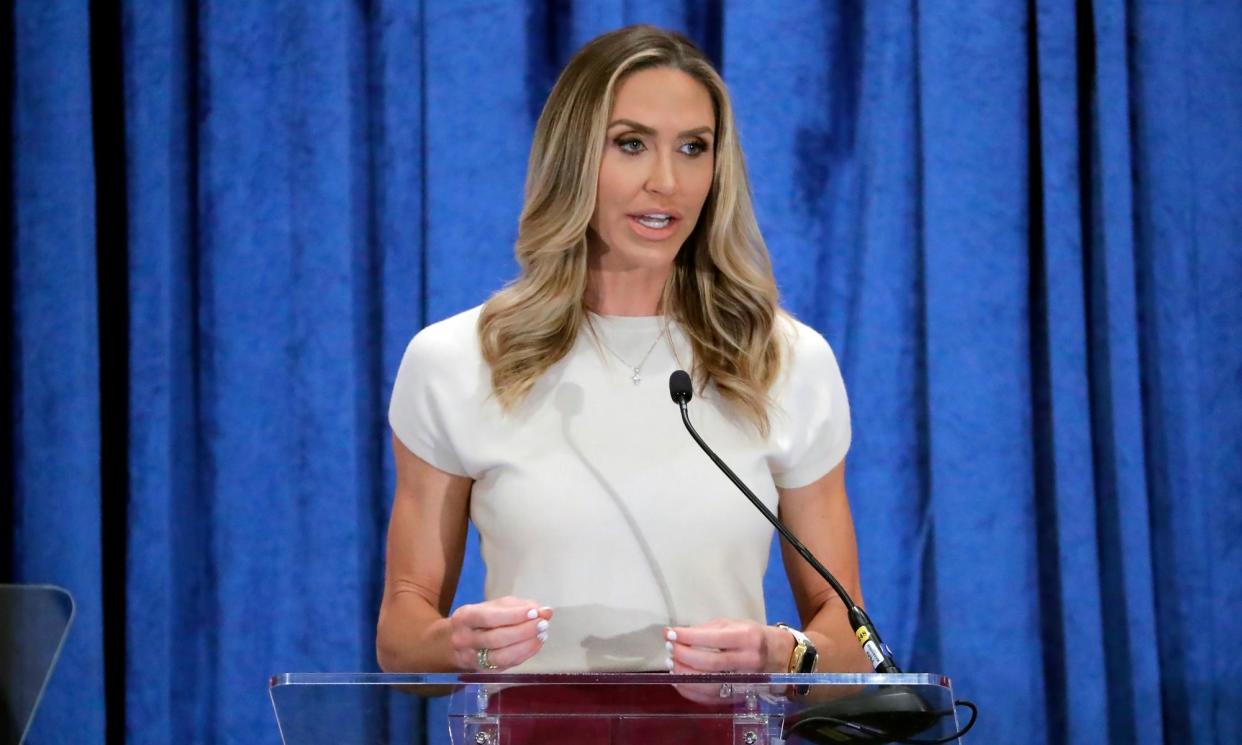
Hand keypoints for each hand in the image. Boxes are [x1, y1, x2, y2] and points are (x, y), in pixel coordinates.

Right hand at [448, 596, 552, 670]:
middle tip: (543, 624)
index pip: (489, 618)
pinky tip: (536, 643)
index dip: (514, 616)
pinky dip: (525, 654)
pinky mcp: (484, 672)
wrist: (456, 643)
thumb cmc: (481, 620)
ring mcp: (473, 659)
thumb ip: (520, 607)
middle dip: (523, 631)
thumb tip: (545, 611)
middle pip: (496, 639)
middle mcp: (464, 640)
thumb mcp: (495, 606)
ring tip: (542, 634)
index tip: (534, 612)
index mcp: (464, 618)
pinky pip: (507, 665)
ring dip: (526, 646)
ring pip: (502, 656)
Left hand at [664, 618, 792, 705]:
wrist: (781, 658)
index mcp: (746, 637)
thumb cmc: (754, 636)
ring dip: (684, 674)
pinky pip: (710, 698)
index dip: (687, 636)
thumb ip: (708, 629)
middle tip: (669, 648)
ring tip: (671, 663)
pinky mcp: (738, 696)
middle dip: (683, 655)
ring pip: (708, 683)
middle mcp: (747, 660)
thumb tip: (679, 634)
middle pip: (709, 663)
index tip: (669, 633)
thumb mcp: (735, 624)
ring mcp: (743, 681)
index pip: (712, 638)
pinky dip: (690, 690)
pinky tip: (679, 679)